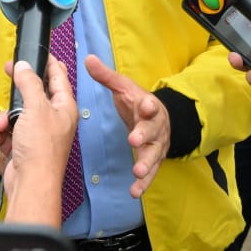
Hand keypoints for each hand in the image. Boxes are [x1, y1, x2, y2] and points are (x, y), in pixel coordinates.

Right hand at [0, 57, 76, 226]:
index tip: (39, 53)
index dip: (49, 63)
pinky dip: (0, 134)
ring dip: (4, 118)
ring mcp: (37, 134)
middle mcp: (53, 119)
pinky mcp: (23, 147)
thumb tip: (24, 66)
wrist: (30, 183)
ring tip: (2, 127)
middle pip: (34, 94)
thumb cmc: (41, 147)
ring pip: (16, 114)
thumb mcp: (35, 107)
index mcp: (65, 107)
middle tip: (9, 72)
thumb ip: (29, 83)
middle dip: (18, 90)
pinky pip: (7, 132)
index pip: (59, 78)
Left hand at [85, 54, 169, 198]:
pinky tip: (135, 192)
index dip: (147, 105)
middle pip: (152, 130)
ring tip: (137, 172)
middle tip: (134, 140)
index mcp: (148, 106)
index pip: (149, 104)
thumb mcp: (124, 88)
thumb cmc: (138, 102)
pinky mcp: (154, 160)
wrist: (162, 118)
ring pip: (153, 155)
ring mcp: (156, 145)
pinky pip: (151, 173)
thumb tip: (87, 59)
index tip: (145, 105)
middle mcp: (155, 126)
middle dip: (144, 135)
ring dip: (146, 164)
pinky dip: (143, 183)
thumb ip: (106, 76)